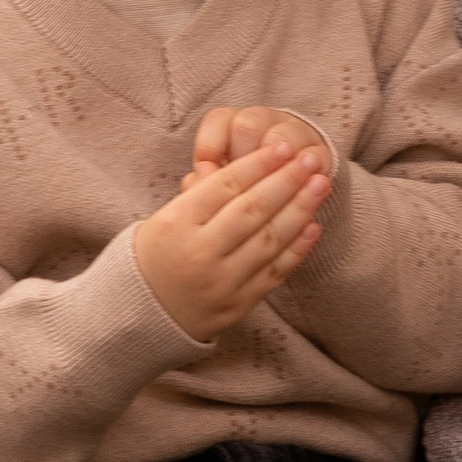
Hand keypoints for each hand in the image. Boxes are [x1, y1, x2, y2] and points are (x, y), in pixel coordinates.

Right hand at [135, 135, 329, 341]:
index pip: (224, 187)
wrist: (141, 314)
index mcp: (176, 225)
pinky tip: (313, 225)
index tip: (283, 146)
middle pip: (252, 210)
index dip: (258, 163)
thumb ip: (204, 194)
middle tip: (311, 159)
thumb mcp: (163, 217)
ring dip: (300, 209)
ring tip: (320, 185)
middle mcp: (199, 253)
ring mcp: (221, 282)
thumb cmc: (156, 253)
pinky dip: (296, 249)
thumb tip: (254, 165)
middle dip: (286, 181)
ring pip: (269, 240)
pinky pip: (274, 273)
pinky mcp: (238, 304)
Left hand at [182, 105, 332, 189]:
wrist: (294, 181)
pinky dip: (303, 180)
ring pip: (280, 139)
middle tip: (234, 189)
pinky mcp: (320, 154)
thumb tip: (191, 185)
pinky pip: (313, 160)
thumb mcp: (222, 179)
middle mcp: (265, 120)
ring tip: (265, 195)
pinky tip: (295, 197)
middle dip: (239, 159)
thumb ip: (205, 181)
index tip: (207, 174)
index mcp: (234, 123)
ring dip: (272, 168)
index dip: (210, 147)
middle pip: (247, 125)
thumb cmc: (245, 183)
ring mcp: (295, 134)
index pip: (218, 120)